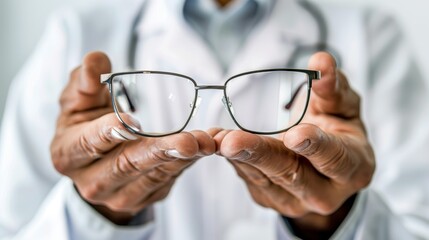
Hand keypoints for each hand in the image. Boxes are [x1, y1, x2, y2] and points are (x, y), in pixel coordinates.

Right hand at [50, 52, 215, 224]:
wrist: (94, 163)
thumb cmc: (86, 124)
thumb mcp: (78, 102)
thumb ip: (85, 81)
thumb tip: (95, 60)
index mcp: (68, 154)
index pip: (89, 143)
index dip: (109, 133)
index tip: (133, 123)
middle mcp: (92, 181)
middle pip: (127, 165)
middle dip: (159, 152)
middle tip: (188, 141)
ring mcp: (120, 195)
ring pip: (154, 176)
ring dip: (182, 158)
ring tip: (206, 142)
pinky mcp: (144, 198)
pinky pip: (168, 180)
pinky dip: (188, 163)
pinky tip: (205, 147)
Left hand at [212, 52, 374, 237]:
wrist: (324, 168)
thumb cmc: (337, 131)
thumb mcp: (343, 108)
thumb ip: (333, 87)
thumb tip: (321, 61)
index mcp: (353, 168)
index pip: (336, 159)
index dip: (317, 147)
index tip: (295, 134)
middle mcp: (324, 192)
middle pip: (291, 174)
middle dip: (261, 155)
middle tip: (234, 141)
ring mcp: (294, 200)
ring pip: (263, 178)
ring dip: (238, 157)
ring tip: (219, 139)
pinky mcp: (270, 199)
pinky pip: (249, 178)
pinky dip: (232, 159)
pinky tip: (217, 142)